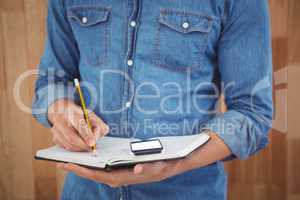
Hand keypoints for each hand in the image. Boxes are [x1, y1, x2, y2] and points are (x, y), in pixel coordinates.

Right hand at [48, 99, 108, 151]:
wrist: (63, 111)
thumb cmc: (80, 115)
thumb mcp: (92, 115)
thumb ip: (98, 124)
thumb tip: (97, 136)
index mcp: (72, 112)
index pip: (80, 125)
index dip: (87, 135)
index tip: (92, 143)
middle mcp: (61, 121)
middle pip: (72, 138)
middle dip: (83, 145)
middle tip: (92, 149)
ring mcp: (56, 129)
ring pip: (68, 144)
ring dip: (80, 148)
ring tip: (87, 148)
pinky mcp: (54, 137)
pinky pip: (65, 147)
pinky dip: (74, 149)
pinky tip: (80, 147)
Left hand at [58, 159, 184, 186]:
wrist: (168, 165)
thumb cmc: (161, 166)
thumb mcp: (157, 167)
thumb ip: (147, 169)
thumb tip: (136, 170)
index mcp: (122, 177)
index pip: (97, 175)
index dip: (80, 170)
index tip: (65, 165)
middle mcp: (117, 177)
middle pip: (93, 173)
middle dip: (77, 168)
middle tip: (60, 161)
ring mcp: (118, 173)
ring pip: (96, 170)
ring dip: (83, 165)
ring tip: (70, 158)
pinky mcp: (120, 168)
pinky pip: (102, 166)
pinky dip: (92, 162)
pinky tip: (88, 156)